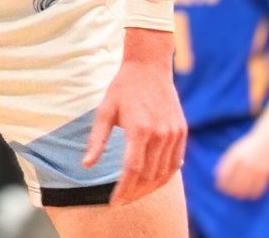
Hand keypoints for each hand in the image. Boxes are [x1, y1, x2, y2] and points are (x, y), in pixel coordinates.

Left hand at [82, 28, 186, 205]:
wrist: (149, 66)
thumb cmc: (123, 87)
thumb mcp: (105, 110)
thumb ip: (97, 140)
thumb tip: (86, 165)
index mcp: (139, 129)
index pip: (132, 170)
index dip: (124, 190)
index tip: (114, 202)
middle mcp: (160, 134)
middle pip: (149, 176)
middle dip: (134, 192)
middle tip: (122, 200)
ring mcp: (174, 134)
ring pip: (164, 173)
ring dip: (149, 188)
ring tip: (135, 193)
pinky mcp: (182, 132)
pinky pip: (176, 163)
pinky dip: (165, 176)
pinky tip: (153, 181)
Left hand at [214, 127, 268, 199]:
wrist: (266, 140)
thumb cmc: (247, 146)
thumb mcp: (233, 150)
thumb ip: (225, 162)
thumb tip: (215, 174)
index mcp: (235, 156)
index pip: (225, 174)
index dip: (221, 183)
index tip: (218, 187)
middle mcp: (245, 164)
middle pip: (235, 184)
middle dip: (229, 191)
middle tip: (227, 193)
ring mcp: (256, 170)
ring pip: (245, 189)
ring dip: (239, 194)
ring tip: (236, 196)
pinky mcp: (265, 174)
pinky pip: (258, 189)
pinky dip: (252, 195)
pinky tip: (248, 195)